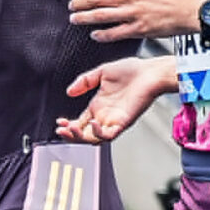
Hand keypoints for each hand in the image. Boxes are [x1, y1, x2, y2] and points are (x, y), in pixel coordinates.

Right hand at [57, 57, 178, 144]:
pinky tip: (93, 123)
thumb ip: (84, 81)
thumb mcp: (101, 73)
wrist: (150, 72)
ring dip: (80, 137)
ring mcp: (114, 121)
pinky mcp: (124, 122)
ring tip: (71, 128)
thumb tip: (69, 92)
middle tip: (61, 130)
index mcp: (98, 107)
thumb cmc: (132, 71)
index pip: (79, 123)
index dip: (68, 125)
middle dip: (70, 135)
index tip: (59, 121)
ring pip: (94, 139)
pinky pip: (110, 135)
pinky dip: (99, 133)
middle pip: (84, 135)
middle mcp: (105, 116)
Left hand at [69, 0, 198, 40]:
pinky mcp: (139, 29)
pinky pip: (115, 33)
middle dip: (79, 3)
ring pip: (101, 15)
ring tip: (75, 19)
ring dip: (85, 18)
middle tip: (71, 6)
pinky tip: (95, 35)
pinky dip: (102, 35)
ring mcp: (133, 13)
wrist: (188, 10)